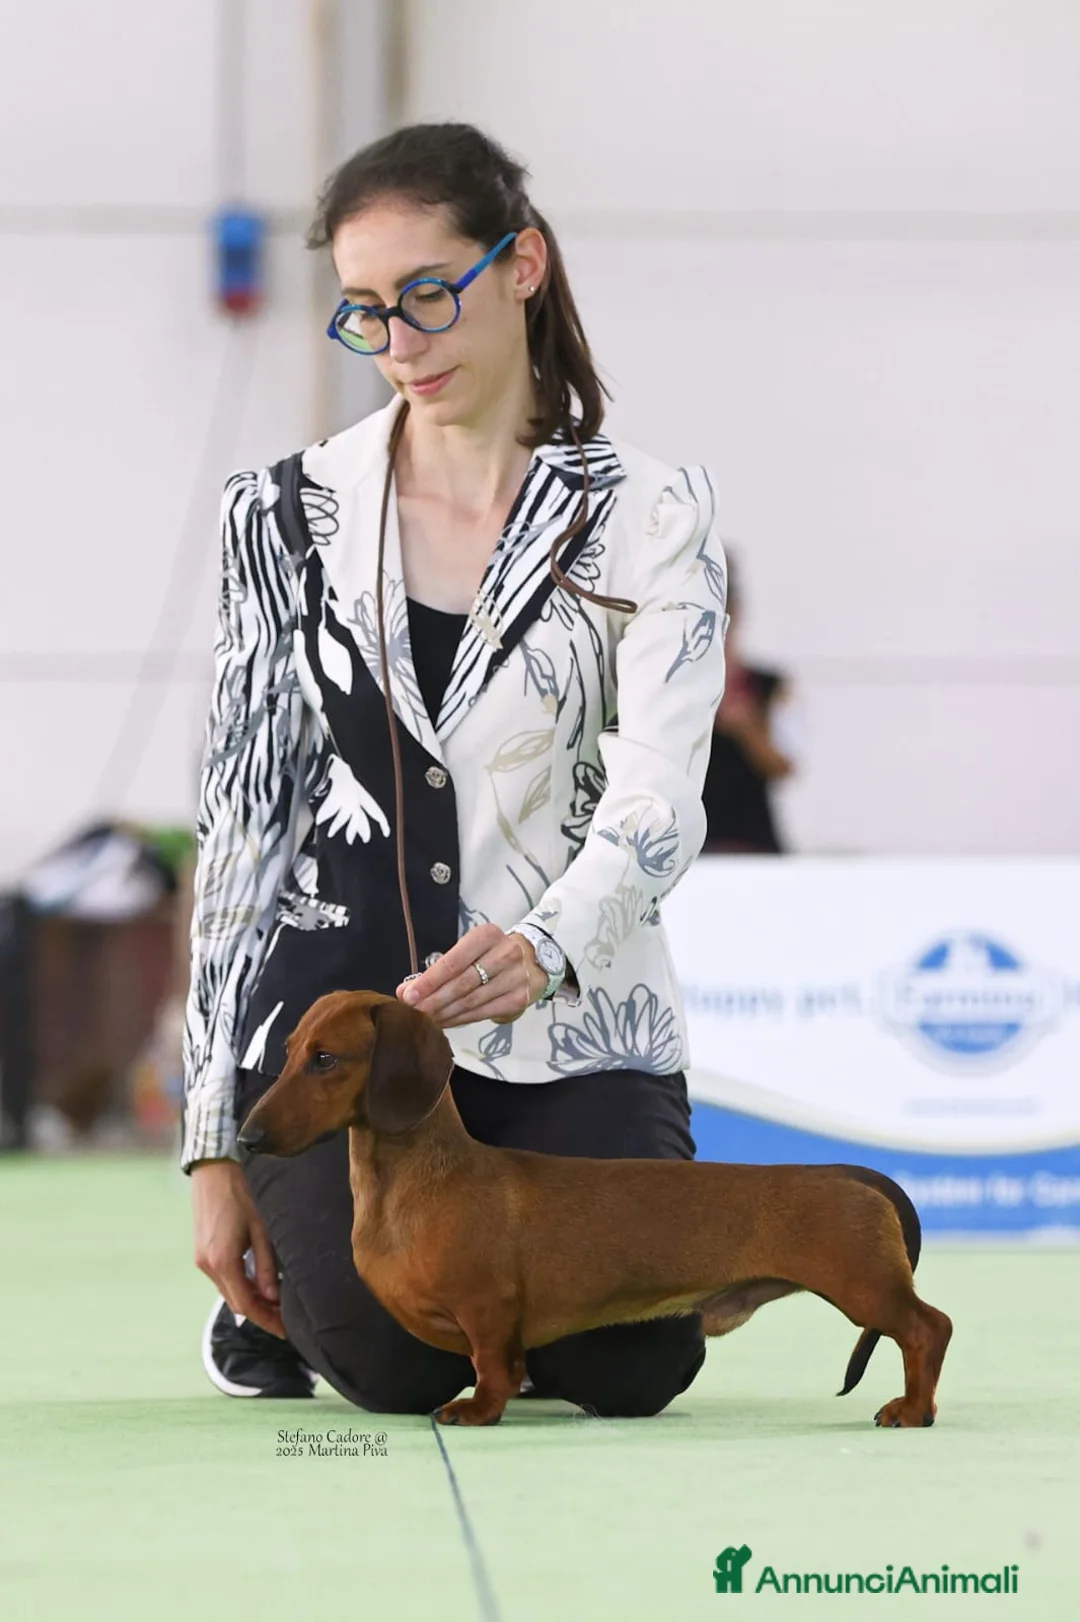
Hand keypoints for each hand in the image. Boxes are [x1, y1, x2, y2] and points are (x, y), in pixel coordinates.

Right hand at [191, 1159, 285, 1338]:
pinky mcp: (201, 1254)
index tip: (285, 1330)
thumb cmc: (241, 1196)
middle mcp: (208, 1266)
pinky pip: (222, 1279)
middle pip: (236, 1302)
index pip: (246, 1304)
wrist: (213, 1173)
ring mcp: (201, 1261)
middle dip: (261, 1313)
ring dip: (251, 1300)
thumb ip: (266, 1266)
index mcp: (223, 1262)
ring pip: (228, 1292)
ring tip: (276, 1304)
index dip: (266, 1319)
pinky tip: (258, 1285)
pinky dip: (240, 1286)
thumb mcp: (260, 1231)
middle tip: (285, 1320)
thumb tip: (273, 1296)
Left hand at [395, 922, 547, 1027]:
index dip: (430, 981)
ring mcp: (515, 978)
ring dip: (445, 1013)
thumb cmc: (490, 954)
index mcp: (487, 936)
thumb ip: (437, 970)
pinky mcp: (519, 999)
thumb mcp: (467, 951)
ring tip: (426, 1021)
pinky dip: (461, 1019)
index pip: (454, 961)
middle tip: (414, 1013)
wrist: (533, 960)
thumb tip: (405, 991)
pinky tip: (446, 1022)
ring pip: (472, 1001)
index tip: (409, 995)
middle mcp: (505, 954)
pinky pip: (483, 1013)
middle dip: (434, 1000)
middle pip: (462, 983)